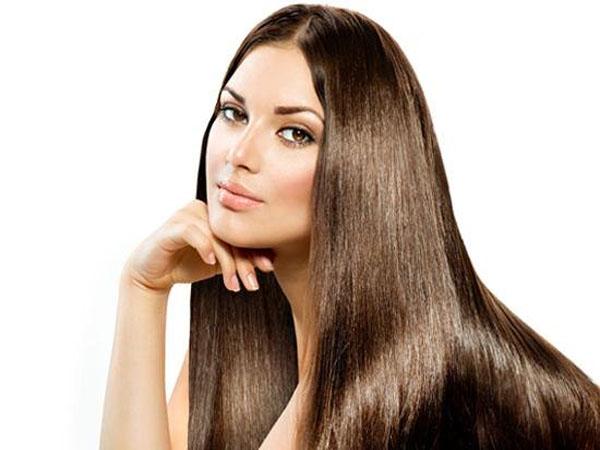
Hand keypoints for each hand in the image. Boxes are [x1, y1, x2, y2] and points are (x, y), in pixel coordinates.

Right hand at [122, 199, 274, 293]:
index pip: (240, 232)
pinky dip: (204, 247)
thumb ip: (239, 258)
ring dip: (227, 263)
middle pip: (230, 234)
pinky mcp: (172, 226)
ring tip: (233, 285)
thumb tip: (269, 263)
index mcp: (215, 215)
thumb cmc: (188, 265)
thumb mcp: (219, 263)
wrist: (153, 275)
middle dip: (244, 261)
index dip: (255, 250)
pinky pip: (193, 232)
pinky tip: (211, 263)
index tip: (268, 268)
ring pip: (216, 236)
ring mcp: (186, 215)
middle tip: (252, 284)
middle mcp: (202, 210)